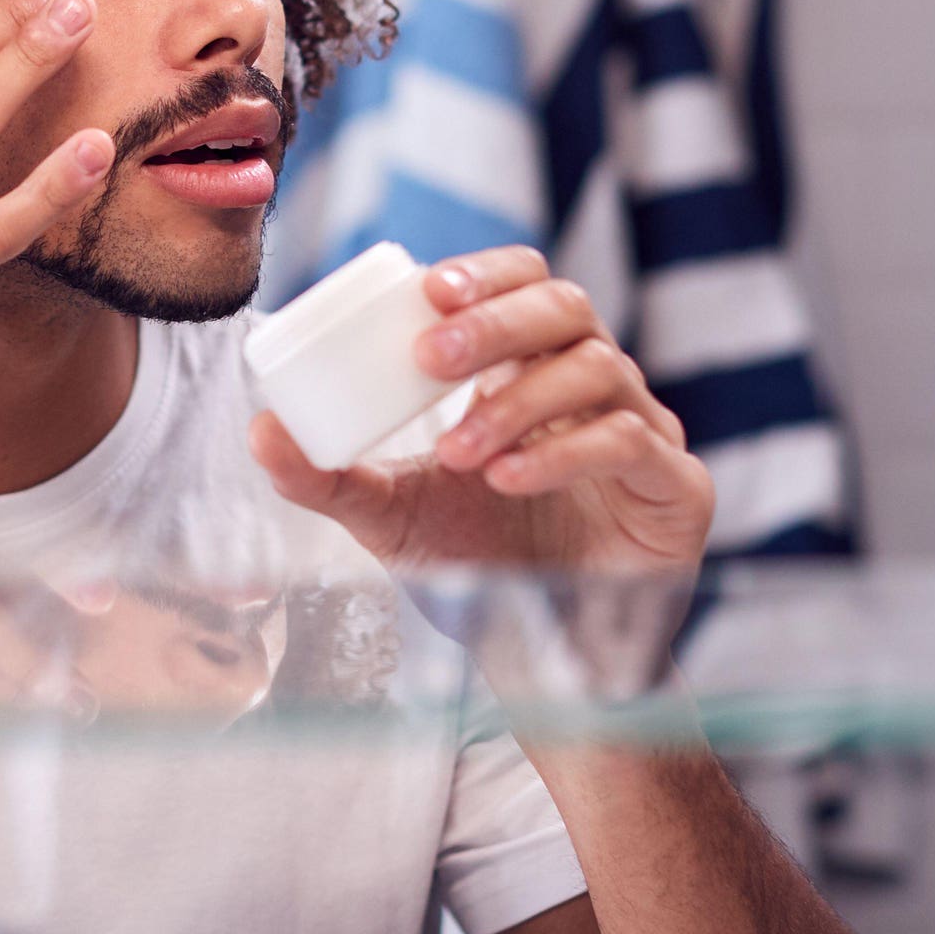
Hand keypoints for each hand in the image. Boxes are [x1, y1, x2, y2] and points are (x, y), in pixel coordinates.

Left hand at [248, 247, 712, 578]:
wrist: (542, 658)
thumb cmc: (475, 565)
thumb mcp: (389, 516)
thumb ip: (328, 475)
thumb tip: (258, 429)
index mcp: (534, 369)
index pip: (525, 284)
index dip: (486, 276)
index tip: (429, 291)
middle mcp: (596, 387)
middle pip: (566, 308)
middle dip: (494, 324)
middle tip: (429, 360)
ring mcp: (645, 431)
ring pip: (598, 369)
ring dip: (517, 401)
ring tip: (459, 450)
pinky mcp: (676, 488)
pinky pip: (632, 442)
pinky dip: (565, 452)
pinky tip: (509, 477)